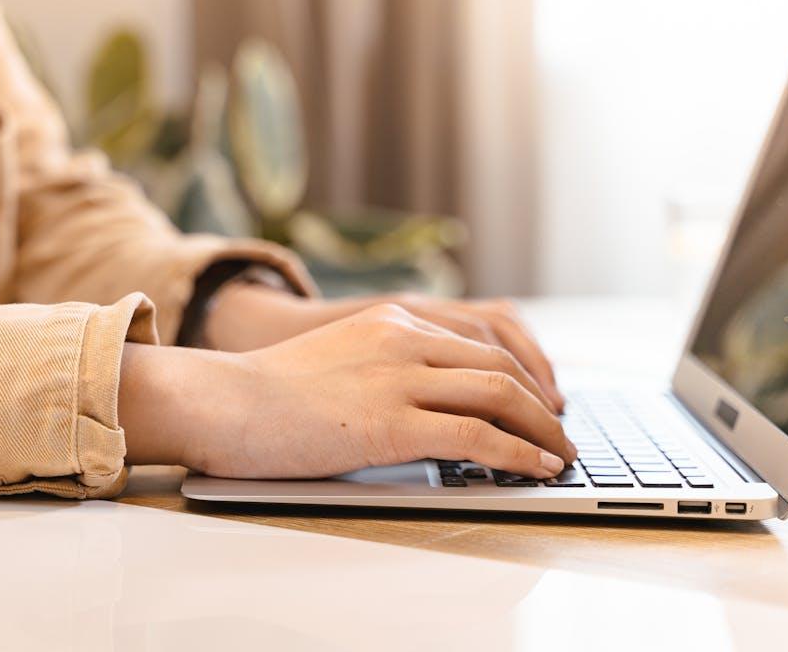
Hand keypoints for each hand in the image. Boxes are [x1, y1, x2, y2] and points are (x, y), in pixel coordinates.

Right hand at [120, 304, 575, 479]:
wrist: (226, 401)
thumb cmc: (271, 390)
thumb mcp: (342, 356)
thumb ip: (389, 364)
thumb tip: (433, 399)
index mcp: (393, 319)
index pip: (482, 338)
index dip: (526, 370)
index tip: (543, 398)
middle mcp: (404, 338)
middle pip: (501, 365)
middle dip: (543, 402)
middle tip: (562, 430)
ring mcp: (399, 379)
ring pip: (500, 395)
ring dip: (542, 430)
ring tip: (561, 455)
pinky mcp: (391, 424)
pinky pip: (476, 437)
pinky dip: (517, 454)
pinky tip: (535, 468)